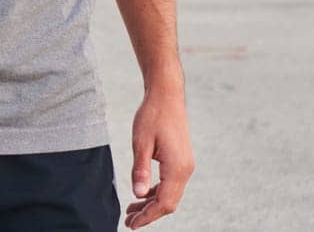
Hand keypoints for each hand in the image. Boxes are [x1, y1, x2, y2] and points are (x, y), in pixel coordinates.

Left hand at [125, 87, 193, 227]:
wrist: (167, 95)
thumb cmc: (153, 115)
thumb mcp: (141, 142)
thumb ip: (140, 169)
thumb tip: (137, 194)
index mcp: (177, 168)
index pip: (164, 203)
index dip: (148, 217)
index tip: (132, 225)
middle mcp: (185, 170)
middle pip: (169, 203)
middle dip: (149, 214)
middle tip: (128, 221)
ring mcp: (185, 165)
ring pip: (170, 194)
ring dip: (151, 203)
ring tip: (131, 210)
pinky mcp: (180, 160)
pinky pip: (170, 184)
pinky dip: (156, 192)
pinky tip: (142, 193)